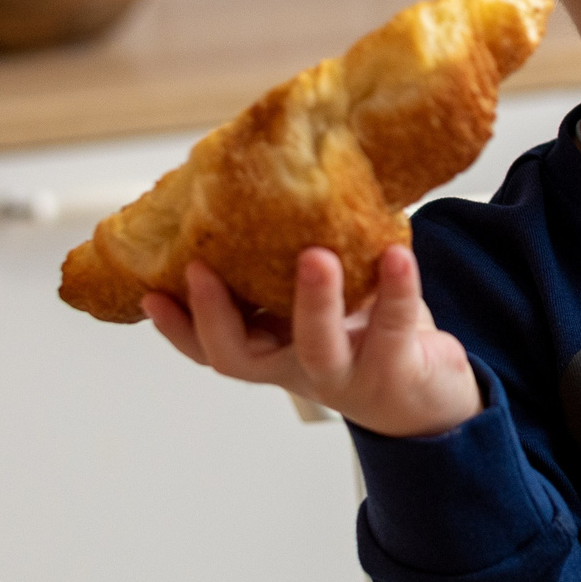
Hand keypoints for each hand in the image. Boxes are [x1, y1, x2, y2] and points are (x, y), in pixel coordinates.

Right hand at [143, 247, 483, 438]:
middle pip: (240, 356)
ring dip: (313, 301)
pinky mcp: (395, 371)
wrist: (431, 396)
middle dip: (216, 313)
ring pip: (316, 347)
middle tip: (202, 268)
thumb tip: (272, 185)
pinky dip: (397, 290)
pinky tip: (397, 256)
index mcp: (274, 350)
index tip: (149, 292)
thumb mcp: (322, 305)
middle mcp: (299, 368)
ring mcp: (345, 375)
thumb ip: (293, 268)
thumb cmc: (369, 339)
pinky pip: (392, 328)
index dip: (177, 327)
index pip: (212, 347)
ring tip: (316, 255)